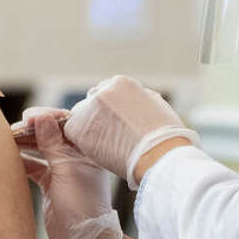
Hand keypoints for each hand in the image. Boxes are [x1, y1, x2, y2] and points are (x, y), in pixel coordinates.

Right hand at [19, 111, 121, 238]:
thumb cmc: (81, 204)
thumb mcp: (66, 169)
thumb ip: (52, 143)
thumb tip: (42, 117)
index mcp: (86, 150)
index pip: (66, 125)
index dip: (47, 118)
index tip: (28, 117)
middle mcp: (75, 157)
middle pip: (50, 135)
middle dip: (32, 131)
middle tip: (13, 129)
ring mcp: (63, 170)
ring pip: (40, 150)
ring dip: (25, 145)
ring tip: (6, 140)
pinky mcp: (51, 183)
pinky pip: (34, 166)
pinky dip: (22, 161)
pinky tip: (8, 157)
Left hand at [64, 76, 197, 187]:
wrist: (159, 155)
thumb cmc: (165, 137)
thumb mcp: (155, 105)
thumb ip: (136, 98)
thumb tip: (128, 101)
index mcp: (121, 83)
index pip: (106, 92)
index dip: (110, 110)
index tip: (116, 123)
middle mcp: (102, 91)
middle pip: (91, 102)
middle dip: (97, 117)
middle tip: (109, 136)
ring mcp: (89, 108)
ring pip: (81, 117)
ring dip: (89, 129)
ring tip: (107, 146)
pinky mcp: (79, 127)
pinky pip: (72, 131)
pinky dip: (81, 141)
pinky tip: (98, 150)